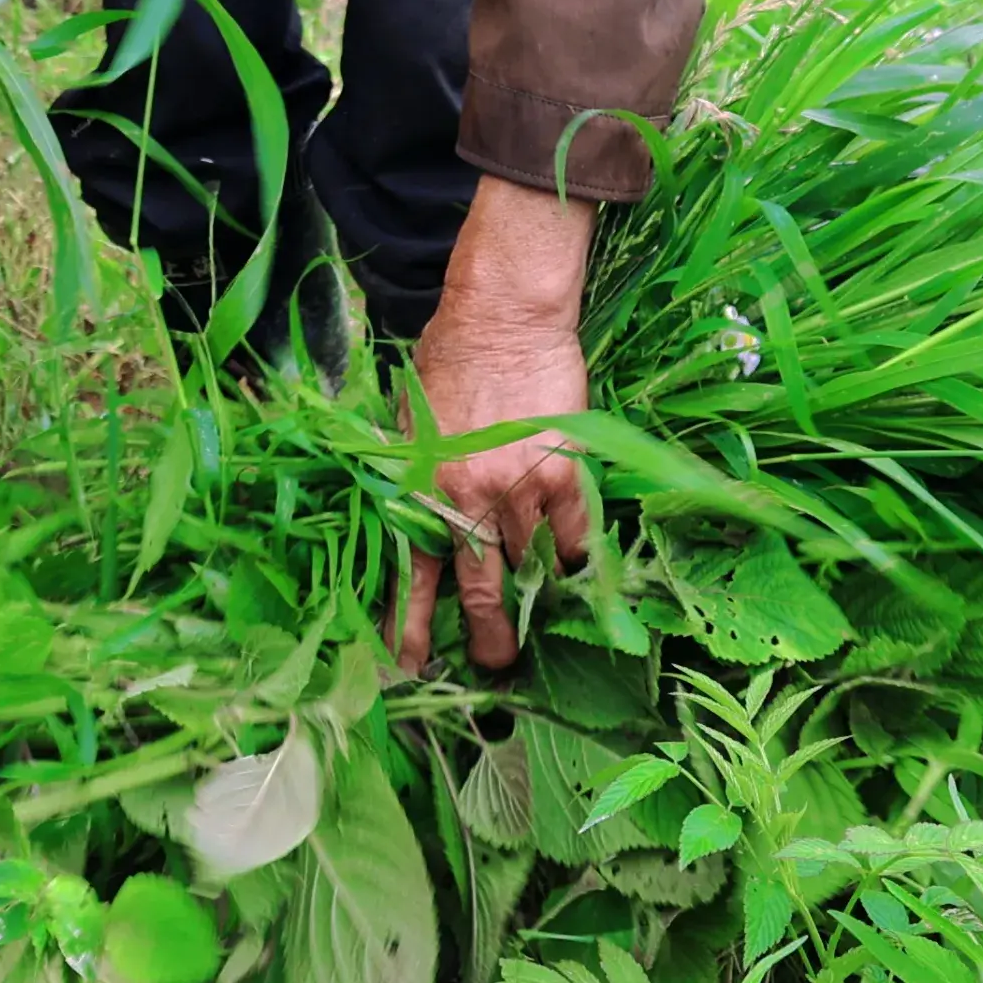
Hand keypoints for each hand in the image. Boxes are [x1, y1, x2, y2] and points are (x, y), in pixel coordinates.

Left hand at [396, 175, 596, 672]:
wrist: (503, 317)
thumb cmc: (448, 361)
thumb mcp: (409, 423)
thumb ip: (413, 476)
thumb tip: (412, 520)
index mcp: (421, 489)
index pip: (413, 574)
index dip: (410, 625)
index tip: (407, 664)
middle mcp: (469, 500)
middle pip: (480, 591)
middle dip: (488, 639)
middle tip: (495, 665)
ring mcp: (521, 489)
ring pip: (531, 567)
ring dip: (536, 599)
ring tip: (542, 620)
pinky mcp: (566, 471)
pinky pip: (574, 536)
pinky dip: (574, 558)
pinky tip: (574, 572)